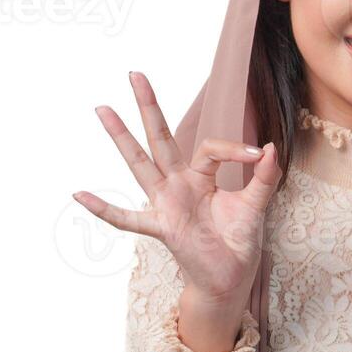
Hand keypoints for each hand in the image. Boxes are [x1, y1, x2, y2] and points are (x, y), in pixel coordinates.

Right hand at [74, 71, 281, 304]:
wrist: (232, 277)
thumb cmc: (238, 240)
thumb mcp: (256, 205)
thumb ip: (264, 178)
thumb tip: (270, 147)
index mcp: (201, 176)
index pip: (209, 148)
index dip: (233, 149)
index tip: (258, 154)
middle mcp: (178, 184)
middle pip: (160, 139)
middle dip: (149, 107)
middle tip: (135, 75)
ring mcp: (166, 204)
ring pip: (141, 164)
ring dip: (122, 138)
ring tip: (103, 109)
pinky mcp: (162, 227)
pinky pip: (128, 219)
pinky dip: (105, 209)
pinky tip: (80, 196)